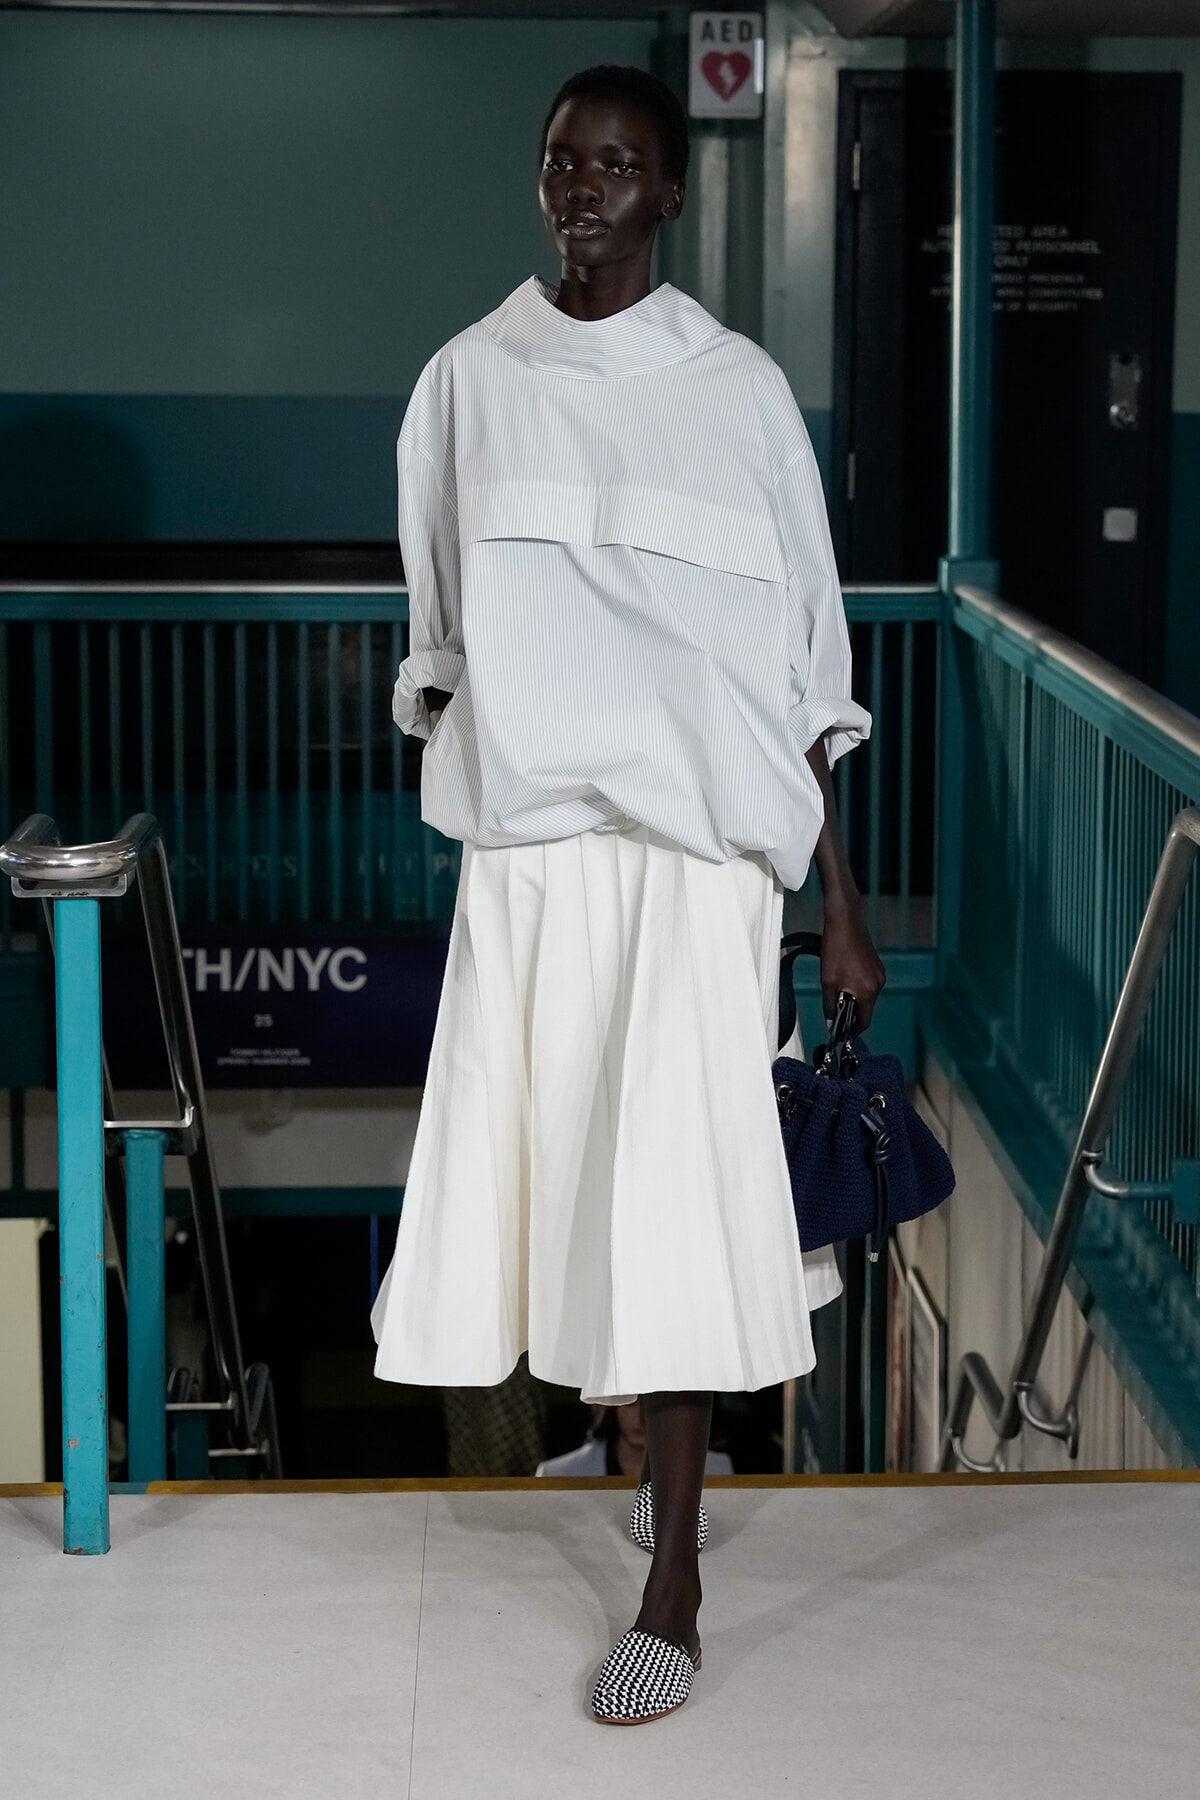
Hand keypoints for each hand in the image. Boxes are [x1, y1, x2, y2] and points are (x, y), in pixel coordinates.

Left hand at [820, 904, 885, 1030]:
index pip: (864, 1020)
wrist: (844, 921)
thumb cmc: (835, 948)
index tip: (843, 1033)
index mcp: (868, 991)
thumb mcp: (827, 981)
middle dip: (851, 1011)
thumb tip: (831, 1022)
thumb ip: (829, 1005)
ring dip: (853, 997)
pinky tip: (843, 976)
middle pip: (866, 1008)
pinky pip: (868, 982)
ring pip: (866, 994)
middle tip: (835, 1010)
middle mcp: (878, 984)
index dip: (853, 1029)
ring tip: (836, 989)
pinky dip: (857, 985)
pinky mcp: (877, 965)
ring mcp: (879, 973)